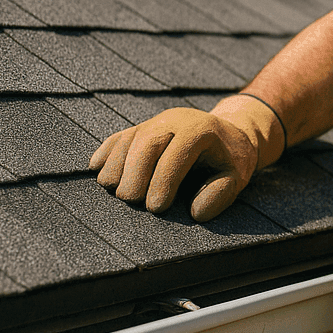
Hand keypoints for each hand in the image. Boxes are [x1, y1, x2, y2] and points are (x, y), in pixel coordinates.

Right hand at [90, 98, 280, 221]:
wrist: (227, 133)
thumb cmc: (230, 159)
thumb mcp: (236, 175)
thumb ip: (221, 193)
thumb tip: (195, 213)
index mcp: (200, 129)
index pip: (177, 152)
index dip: (164, 180)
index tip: (155, 207)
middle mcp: (175, 120)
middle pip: (147, 142)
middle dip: (136, 172)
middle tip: (130, 201)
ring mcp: (156, 121)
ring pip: (130, 138)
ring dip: (117, 164)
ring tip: (113, 190)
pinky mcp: (142, 127)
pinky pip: (120, 136)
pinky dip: (106, 152)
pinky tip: (96, 169)